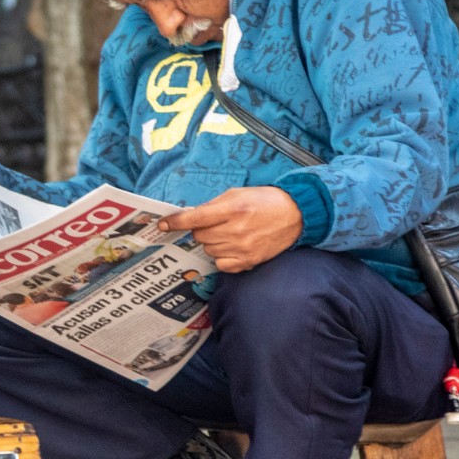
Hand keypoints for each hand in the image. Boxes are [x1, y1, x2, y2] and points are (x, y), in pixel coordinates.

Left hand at [160, 187, 301, 272]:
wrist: (296, 215)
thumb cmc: (265, 201)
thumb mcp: (237, 194)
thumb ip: (213, 205)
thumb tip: (190, 216)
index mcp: (233, 209)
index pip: (195, 218)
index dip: (175, 222)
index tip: (163, 224)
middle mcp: (237, 230)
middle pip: (200, 236)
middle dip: (201, 229)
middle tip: (215, 223)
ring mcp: (243, 248)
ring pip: (209, 250)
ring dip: (212, 242)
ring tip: (228, 233)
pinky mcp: (250, 261)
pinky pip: (221, 265)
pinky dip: (222, 257)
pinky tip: (232, 247)